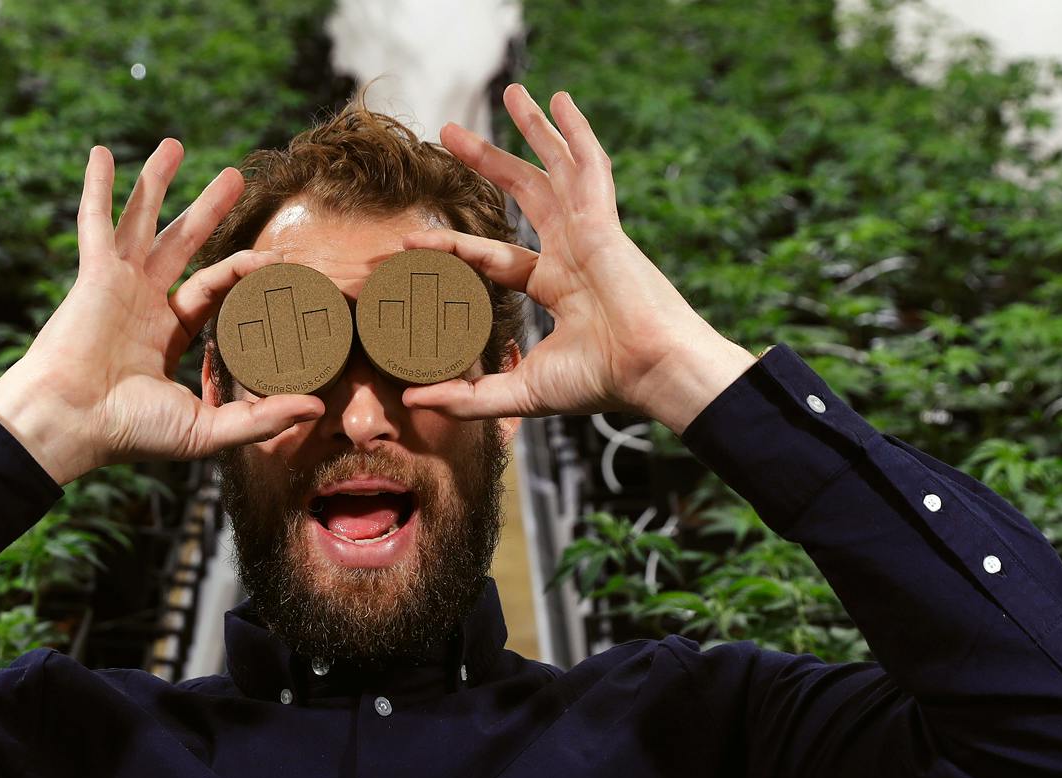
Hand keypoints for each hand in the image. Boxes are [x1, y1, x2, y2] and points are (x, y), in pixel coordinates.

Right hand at [0, 139, 323, 485]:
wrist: (72, 423)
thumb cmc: (128, 432)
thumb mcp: (205, 428)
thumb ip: (259, 419)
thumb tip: (315, 410)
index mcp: (166, 335)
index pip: (212, 289)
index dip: (244, 270)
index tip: (278, 256)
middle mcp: (142, 304)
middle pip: (182, 243)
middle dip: (207, 209)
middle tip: (235, 177)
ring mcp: (117, 285)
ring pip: (143, 221)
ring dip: (157, 182)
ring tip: (176, 144)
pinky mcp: (94, 275)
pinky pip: (95, 222)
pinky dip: (97, 188)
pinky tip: (100, 153)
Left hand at [398, 84, 757, 433]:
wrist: (652, 372)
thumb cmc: (601, 384)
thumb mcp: (522, 391)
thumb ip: (469, 397)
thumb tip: (412, 401)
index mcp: (559, 287)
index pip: (494, 257)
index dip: (453, 245)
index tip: (410, 241)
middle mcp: (574, 253)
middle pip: (525, 194)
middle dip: (489, 162)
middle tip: (449, 134)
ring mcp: (591, 233)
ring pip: (557, 168)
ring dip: (534, 129)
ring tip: (511, 91)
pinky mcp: (603, 221)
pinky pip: (589, 166)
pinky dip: (576, 131)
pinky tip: (560, 99)